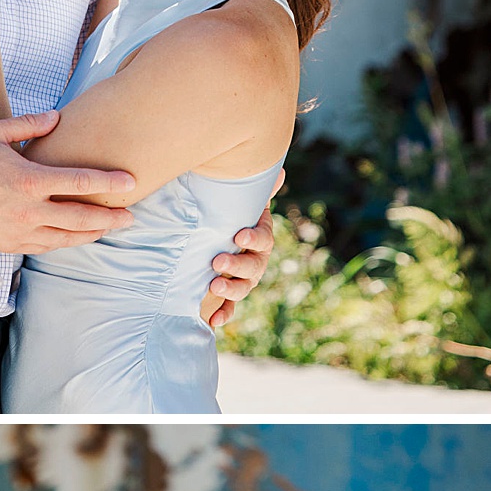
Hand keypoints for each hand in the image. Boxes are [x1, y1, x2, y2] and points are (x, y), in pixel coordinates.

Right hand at [0, 113, 133, 253]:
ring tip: (107, 230)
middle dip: (110, 218)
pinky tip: (72, 238)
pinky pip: (43, 247)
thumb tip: (57, 118)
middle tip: (130, 217)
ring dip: (90, 234)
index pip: (80, 182)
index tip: (130, 182)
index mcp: (29, 180)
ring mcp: (18, 232)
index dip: (109, 182)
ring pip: (65, 238)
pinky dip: (63, 242)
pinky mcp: (7, 245)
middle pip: (82, 218)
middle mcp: (29, 211)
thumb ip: (28, 125)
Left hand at [201, 173, 281, 327]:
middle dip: (237, 265)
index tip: (240, 235)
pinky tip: (212, 321)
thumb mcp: (237, 203)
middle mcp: (255, 260)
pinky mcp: (229, 297)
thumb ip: (251, 190)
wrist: (212, 240)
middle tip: (217, 261)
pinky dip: (223, 315)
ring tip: (213, 286)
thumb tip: (277, 169)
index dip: (254, 237)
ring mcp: (244, 280)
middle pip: (253, 266)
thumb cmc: (226, 218)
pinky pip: (230, 308)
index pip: (263, 238)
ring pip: (243, 288)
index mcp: (259, 237)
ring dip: (230, 290)